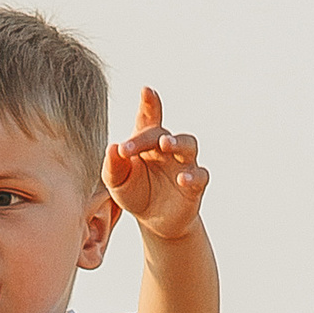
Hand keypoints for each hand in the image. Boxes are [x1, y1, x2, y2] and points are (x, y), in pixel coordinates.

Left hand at [104, 87, 208, 243]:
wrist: (154, 221)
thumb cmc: (134, 193)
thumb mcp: (116, 182)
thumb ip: (112, 166)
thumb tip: (113, 147)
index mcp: (146, 142)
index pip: (148, 119)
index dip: (149, 103)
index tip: (146, 90)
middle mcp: (167, 148)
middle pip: (162, 133)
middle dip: (147, 137)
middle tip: (129, 147)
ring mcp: (184, 164)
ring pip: (188, 144)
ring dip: (177, 142)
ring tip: (165, 144)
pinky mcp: (195, 185)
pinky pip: (200, 175)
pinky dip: (193, 176)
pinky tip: (182, 179)